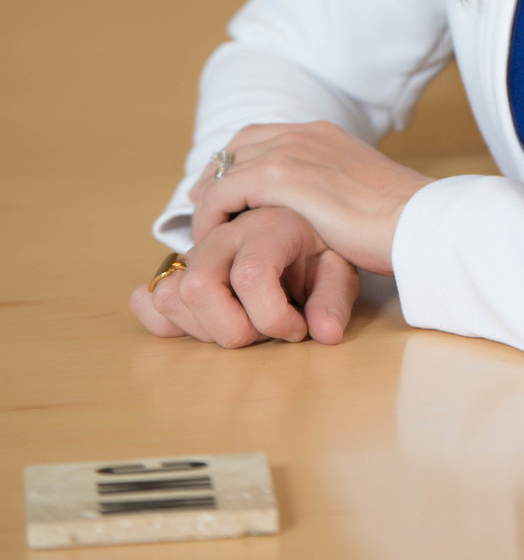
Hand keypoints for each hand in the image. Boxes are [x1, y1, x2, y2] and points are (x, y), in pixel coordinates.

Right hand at [129, 205, 358, 346]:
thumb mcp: (338, 269)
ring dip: (204, 329)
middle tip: (262, 331)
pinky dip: (167, 321)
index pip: (251, 276)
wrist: (292, 228)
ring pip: (170, 296)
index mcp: (268, 227)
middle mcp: (224, 234)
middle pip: (198, 287)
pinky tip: (205, 324)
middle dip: (231, 329)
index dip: (272, 318)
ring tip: (239, 325)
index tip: (296, 329)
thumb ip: (334, 299)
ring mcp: (195, 252)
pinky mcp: (176, 270)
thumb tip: (325, 333)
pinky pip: (149, 297)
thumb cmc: (314, 251)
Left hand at [188, 120, 433, 274]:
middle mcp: (303, 133)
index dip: (239, 163)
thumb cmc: (402, 219)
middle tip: (205, 210)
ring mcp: (290, 149)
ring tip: (205, 232)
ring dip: (210, 199)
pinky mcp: (278, 176)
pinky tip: (214, 241)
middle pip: (238, 145)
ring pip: (224, 168)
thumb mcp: (365, 193)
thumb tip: (332, 213)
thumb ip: (339, 191)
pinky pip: (222, 193)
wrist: (416, 218)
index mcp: (325, 133)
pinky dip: (210, 215)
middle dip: (216, 175)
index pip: (265, 136)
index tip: (227, 195)